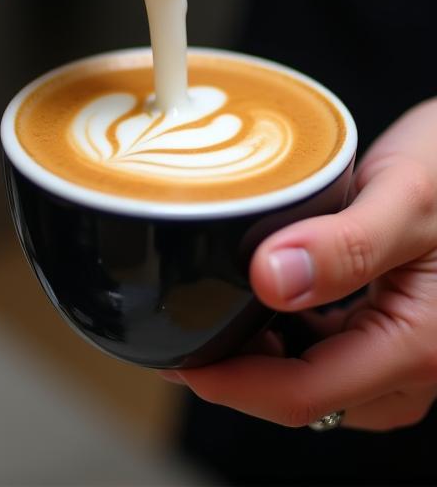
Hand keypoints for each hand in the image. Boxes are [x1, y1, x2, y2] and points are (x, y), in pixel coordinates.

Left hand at [161, 99, 436, 431]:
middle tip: (188, 322)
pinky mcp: (388, 337)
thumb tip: (270, 280)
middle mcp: (413, 367)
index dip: (231, 382)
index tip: (179, 353)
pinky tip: (264, 302)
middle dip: (237, 370)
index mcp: (416, 344)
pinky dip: (285, 339)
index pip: (305, 393)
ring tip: (218, 308)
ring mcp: (401, 356)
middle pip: (303, 396)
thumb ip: (346, 245)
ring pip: (311, 380)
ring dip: (260, 355)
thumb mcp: (404, 197)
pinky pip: (326, 357)